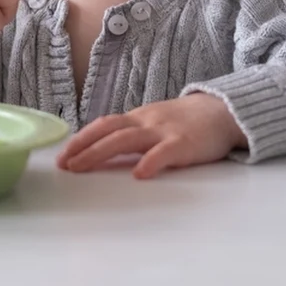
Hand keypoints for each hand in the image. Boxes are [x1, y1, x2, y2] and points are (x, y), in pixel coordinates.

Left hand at [56, 93, 248, 178]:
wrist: (223, 111)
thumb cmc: (186, 122)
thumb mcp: (155, 124)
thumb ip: (133, 135)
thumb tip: (102, 152)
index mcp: (138, 119)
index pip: (103, 125)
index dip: (81, 139)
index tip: (61, 156)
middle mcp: (146, 122)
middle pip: (108, 131)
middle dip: (82, 147)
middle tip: (63, 164)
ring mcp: (164, 131)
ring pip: (127, 139)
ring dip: (100, 152)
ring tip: (81, 167)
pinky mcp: (184, 143)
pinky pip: (165, 152)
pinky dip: (150, 162)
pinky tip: (139, 174)